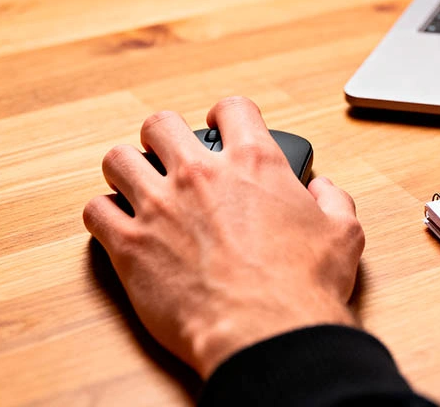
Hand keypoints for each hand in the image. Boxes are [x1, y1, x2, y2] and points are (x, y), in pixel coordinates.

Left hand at [84, 97, 363, 378]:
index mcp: (254, 163)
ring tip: (136, 185)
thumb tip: (324, 189)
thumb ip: (333, 200)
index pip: (232, 109)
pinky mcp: (130, 245)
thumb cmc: (304, 285)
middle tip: (170, 155)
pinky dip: (104, 214)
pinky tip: (118, 225)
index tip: (221, 126)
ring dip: (126, 169)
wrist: (267, 331)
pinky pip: (96, 211)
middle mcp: (201, 175)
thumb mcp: (343, 233)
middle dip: (163, 136)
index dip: (226, 114)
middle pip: (160, 125)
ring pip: (117, 160)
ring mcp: (159, 206)